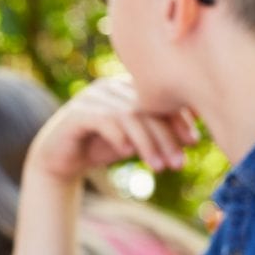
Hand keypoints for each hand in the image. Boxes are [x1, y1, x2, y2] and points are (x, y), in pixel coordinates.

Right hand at [26, 76, 198, 183]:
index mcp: (126, 86)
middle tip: (179, 162)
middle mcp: (109, 87)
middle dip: (167, 136)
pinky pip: (103, 121)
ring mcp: (91, 98)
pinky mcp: (76, 114)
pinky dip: (118, 136)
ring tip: (160, 168)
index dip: (179, 117)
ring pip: (128, 116)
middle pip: (146, 107)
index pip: (159, 97)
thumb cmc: (102, 147)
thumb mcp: (135, 140)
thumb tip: (193, 138)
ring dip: (148, 143)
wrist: (61, 159)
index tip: (194, 141)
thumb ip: (157, 133)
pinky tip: (128, 153)